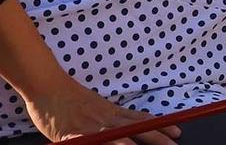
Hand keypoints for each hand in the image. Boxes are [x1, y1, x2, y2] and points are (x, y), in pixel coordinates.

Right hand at [24, 77, 178, 142]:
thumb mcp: (99, 106)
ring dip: (128, 144)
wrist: (47, 86)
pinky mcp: (71, 135)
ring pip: (113, 136)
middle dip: (155, 137)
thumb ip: (116, 116)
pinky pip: (84, 142)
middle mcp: (104, 119)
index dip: (160, 126)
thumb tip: (138, 122)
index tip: (177, 130)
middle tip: (173, 142)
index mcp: (111, 113)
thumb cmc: (71, 98)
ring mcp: (89, 127)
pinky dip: (94, 144)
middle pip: (134, 129)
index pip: (141, 120)